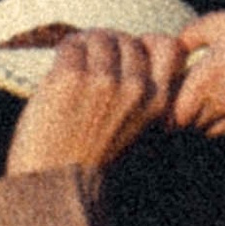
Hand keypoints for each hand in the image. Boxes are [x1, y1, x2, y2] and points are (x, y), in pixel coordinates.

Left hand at [5, 29, 187, 175]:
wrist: (57, 188)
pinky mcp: (70, 78)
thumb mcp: (136, 132)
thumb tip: (137, 51)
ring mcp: (102, 81)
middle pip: (128, 39)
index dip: (145, 45)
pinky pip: (71, 45)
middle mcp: (135, 89)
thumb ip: (143, 97)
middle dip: (109, 44)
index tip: (126, 55)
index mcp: (157, 103)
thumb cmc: (93, 164)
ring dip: (85, 44)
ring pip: (99, 38)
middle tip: (91, 57)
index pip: (168, 46)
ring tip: (74, 60)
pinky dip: (65, 51)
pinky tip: (59, 67)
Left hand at [173, 10, 224, 138]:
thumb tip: (174, 50)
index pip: (177, 117)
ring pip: (214, 133)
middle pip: (194, 126)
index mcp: (203, 84)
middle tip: (193, 102)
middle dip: (190, 117)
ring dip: (209, 123)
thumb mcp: (211, 24)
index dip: (173, 113)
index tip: (177, 102)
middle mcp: (219, 105)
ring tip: (213, 106)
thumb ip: (186, 39)